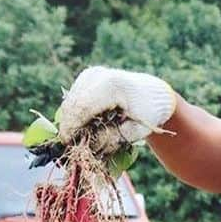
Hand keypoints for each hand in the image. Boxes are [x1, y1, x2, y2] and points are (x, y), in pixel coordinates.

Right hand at [58, 67, 175, 145]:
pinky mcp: (85, 78)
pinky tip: (88, 125)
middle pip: (72, 105)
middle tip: (74, 145)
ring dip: (72, 122)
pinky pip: (73, 100)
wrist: (152, 94)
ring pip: (69, 103)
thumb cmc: (147, 114)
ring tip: (84, 136)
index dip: (72, 128)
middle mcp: (96, 76)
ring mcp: (89, 75)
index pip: (82, 108)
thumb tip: (87, 146)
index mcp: (111, 85)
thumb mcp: (135, 131)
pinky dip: (76, 115)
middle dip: (70, 127)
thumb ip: (111, 140)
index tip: (67, 145)